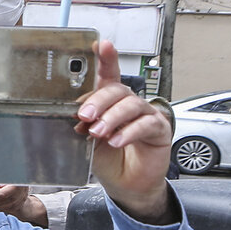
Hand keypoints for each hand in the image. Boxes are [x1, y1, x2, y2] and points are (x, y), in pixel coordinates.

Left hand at [74, 41, 174, 222]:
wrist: (126, 183)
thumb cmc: (107, 158)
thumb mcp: (87, 140)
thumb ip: (81, 126)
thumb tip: (71, 117)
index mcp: (111, 102)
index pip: (109, 76)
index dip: (106, 59)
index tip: (101, 45)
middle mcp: (130, 104)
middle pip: (117, 90)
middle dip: (98, 100)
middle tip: (84, 115)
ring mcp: (146, 115)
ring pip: (131, 105)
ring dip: (111, 117)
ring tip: (98, 132)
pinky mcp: (159, 130)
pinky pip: (146, 124)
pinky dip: (129, 132)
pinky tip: (116, 141)